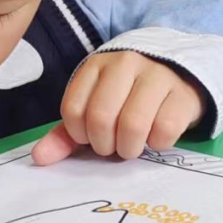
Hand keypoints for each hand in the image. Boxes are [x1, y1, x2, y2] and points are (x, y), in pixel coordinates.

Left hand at [31, 51, 204, 165]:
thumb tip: (39, 158)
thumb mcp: (96, 108)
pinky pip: (165, 130)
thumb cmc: (129, 97)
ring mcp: (157, 75)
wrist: (179, 75)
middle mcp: (125, 64)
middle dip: (104, 144)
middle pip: (101, 117)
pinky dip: (157, 144)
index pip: (73, 109)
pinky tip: (156, 138)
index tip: (91, 137)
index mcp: (96, 65)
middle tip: (113, 146)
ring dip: (129, 148)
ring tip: (133, 146)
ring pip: (133, 124)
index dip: (79, 134)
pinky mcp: (183, 93)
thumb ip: (67, 134)